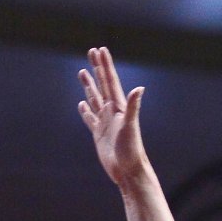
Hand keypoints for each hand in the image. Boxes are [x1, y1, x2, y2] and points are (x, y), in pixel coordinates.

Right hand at [78, 47, 148, 187]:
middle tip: (91, 51)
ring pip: (95, 99)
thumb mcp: (131, 126)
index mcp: (118, 107)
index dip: (105, 65)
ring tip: (82, 72)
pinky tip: (81, 104)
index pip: (110, 80)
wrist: (128, 171)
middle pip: (102, 84)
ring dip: (89, 85)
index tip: (100, 50)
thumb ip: (133, 106)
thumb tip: (139, 88)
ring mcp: (105, 122)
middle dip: (97, 68)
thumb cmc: (132, 150)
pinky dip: (85, 111)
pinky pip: (90, 119)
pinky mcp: (99, 134)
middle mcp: (111, 111)